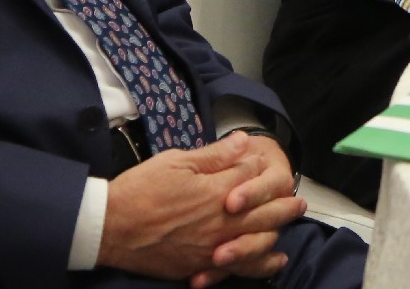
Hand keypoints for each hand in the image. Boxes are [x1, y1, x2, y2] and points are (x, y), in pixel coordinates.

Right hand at [98, 132, 305, 283]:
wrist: (110, 228)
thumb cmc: (141, 189)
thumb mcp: (177, 161)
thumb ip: (215, 155)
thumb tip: (244, 142)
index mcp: (216, 192)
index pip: (252, 178)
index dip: (262, 169)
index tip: (270, 164)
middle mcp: (221, 223)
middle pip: (264, 213)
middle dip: (284, 204)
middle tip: (298, 200)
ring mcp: (212, 247)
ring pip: (258, 242)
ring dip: (279, 231)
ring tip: (291, 224)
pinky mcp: (200, 265)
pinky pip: (239, 267)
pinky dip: (260, 264)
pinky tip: (271, 261)